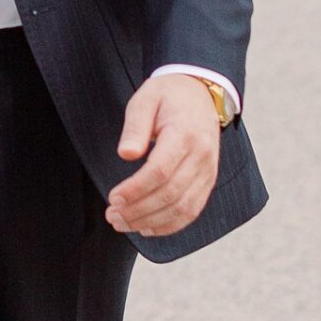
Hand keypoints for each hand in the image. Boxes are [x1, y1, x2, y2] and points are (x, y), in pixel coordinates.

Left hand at [106, 75, 221, 237]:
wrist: (200, 93)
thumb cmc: (167, 96)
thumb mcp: (145, 99)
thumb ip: (135, 127)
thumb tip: (126, 154)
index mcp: (184, 134)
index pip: (160, 171)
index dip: (135, 189)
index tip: (113, 198)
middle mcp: (201, 156)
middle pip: (170, 194)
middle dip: (138, 210)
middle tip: (112, 216)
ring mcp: (208, 171)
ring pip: (182, 208)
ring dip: (151, 221)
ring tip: (123, 224)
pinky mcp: (208, 181)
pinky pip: (193, 210)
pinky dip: (171, 225)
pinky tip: (147, 228)